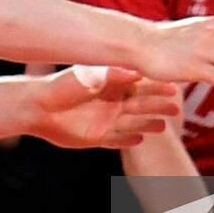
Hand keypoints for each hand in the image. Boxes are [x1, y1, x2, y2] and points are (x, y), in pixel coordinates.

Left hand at [28, 66, 180, 149]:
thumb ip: (112, 75)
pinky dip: (128, 141)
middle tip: (176, 106)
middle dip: (158, 105)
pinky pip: (117, 141)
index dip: (156, 86)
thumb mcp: (88, 77)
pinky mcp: (96, 137)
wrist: (37, 107)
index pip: (139, 85)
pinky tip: (141, 140)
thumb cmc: (62, 86)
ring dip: (148, 124)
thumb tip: (137, 71)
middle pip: (140, 104)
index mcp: (110, 85)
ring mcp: (104, 120)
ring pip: (133, 123)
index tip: (174, 86)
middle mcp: (110, 102)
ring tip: (164, 126)